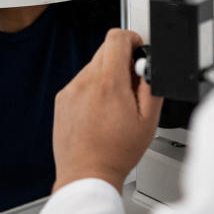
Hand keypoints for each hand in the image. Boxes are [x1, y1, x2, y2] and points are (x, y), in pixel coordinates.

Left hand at [52, 29, 163, 192]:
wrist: (87, 175)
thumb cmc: (116, 153)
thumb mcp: (149, 120)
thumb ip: (151, 86)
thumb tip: (148, 66)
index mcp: (109, 83)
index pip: (117, 38)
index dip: (132, 39)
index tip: (138, 50)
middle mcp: (85, 82)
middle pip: (106, 50)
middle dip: (122, 61)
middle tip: (131, 85)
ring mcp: (71, 90)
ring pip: (94, 67)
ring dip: (107, 76)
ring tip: (115, 105)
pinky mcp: (62, 100)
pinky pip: (81, 82)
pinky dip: (93, 89)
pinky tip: (100, 113)